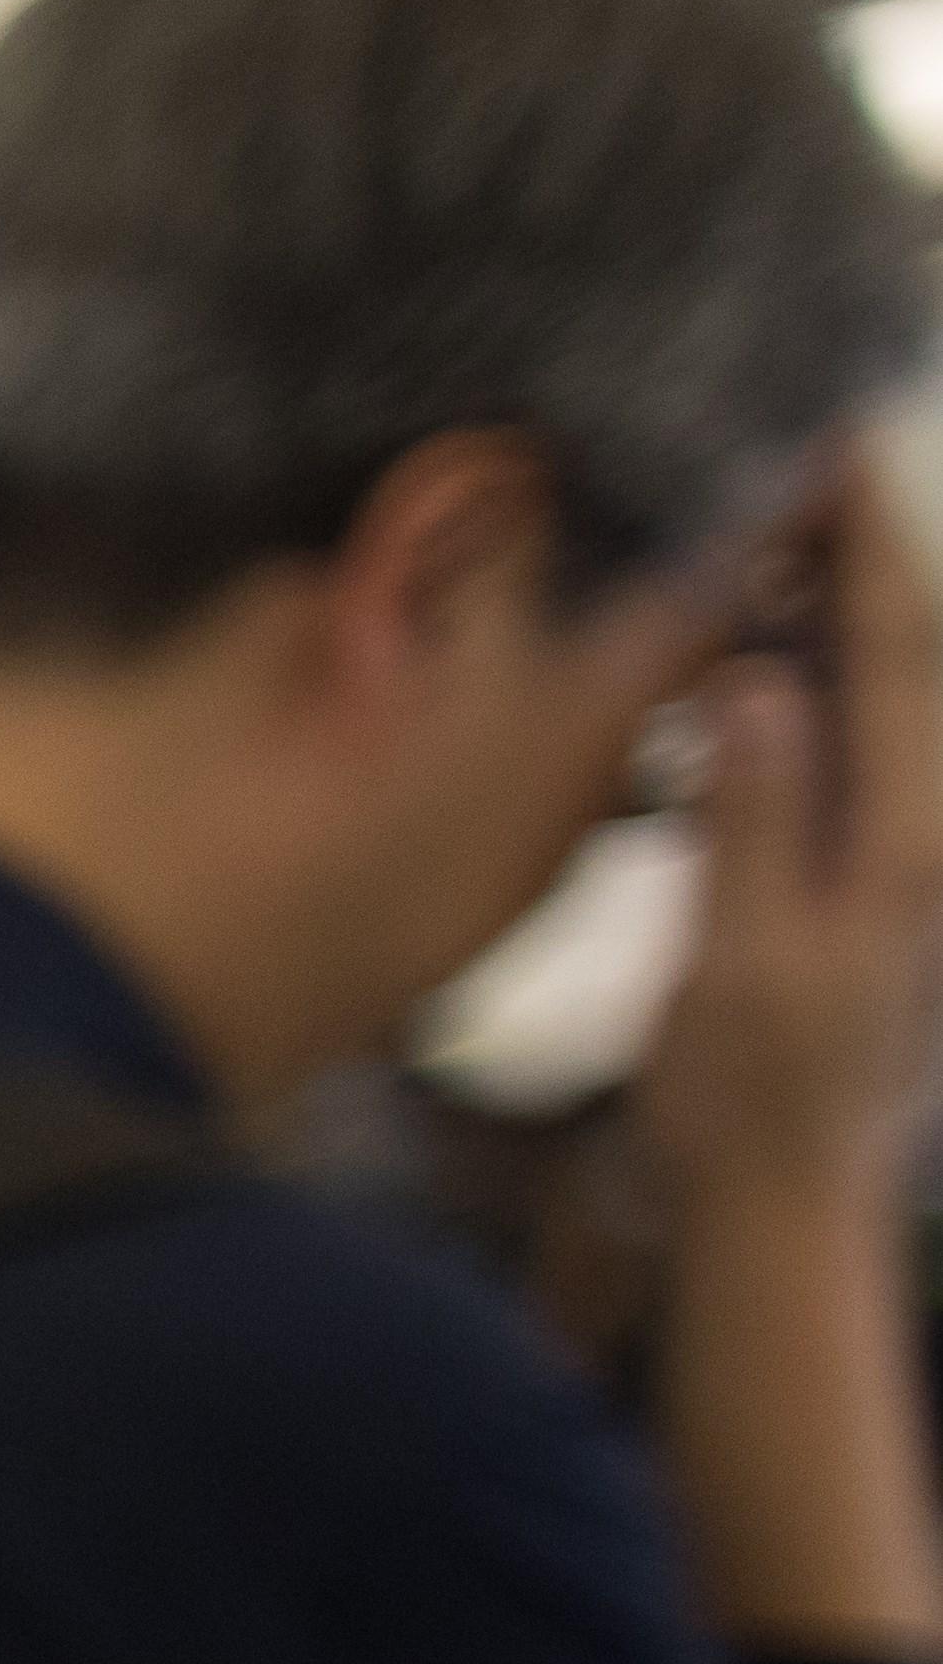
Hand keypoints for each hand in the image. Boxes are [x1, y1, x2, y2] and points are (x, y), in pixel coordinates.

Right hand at [641, 457, 942, 1219]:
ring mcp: (902, 869)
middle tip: (818, 482)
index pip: (896, 660)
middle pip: (911, 668)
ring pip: (887, 714)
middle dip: (871, 567)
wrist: (786, 1207)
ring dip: (840, 633)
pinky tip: (762, 700)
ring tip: (784, 568)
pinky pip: (855, 769)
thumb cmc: (754, 1099)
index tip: (847, 456)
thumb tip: (760, 688)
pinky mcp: (868, 896)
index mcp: (908, 843)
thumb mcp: (739, 960)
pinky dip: (818, 710)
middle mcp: (924, 840)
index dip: (871, 551)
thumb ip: (757, 821)